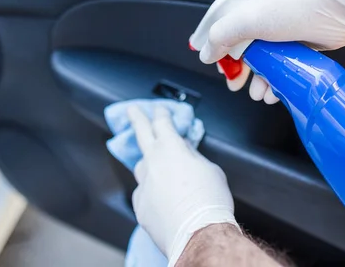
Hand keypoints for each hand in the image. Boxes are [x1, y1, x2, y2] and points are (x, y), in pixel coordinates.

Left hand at [129, 105, 238, 265]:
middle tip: (133, 110)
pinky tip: (165, 198)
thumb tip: (186, 151)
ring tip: (159, 167)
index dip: (162, 114)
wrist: (198, 234)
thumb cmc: (209, 201)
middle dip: (138, 119)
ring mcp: (144, 185)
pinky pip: (145, 192)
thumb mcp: (211, 169)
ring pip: (143, 167)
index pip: (163, 123)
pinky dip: (153, 191)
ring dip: (149, 163)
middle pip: (142, 134)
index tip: (160, 110)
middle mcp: (153, 163)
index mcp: (171, 148)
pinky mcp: (141, 206)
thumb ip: (194, 156)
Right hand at [190, 0, 344, 102]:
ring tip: (258, 92)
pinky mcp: (303, 43)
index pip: (222, 22)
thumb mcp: (251, 17)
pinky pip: (283, 65)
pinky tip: (275, 90)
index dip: (212, 42)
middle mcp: (267, 15)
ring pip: (264, 58)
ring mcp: (286, 30)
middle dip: (236, 67)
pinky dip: (277, 80)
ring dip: (258, 78)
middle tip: (234, 82)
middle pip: (242, 45)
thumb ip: (223, 34)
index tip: (208, 61)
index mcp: (250, 2)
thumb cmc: (302, 3)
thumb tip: (207, 51)